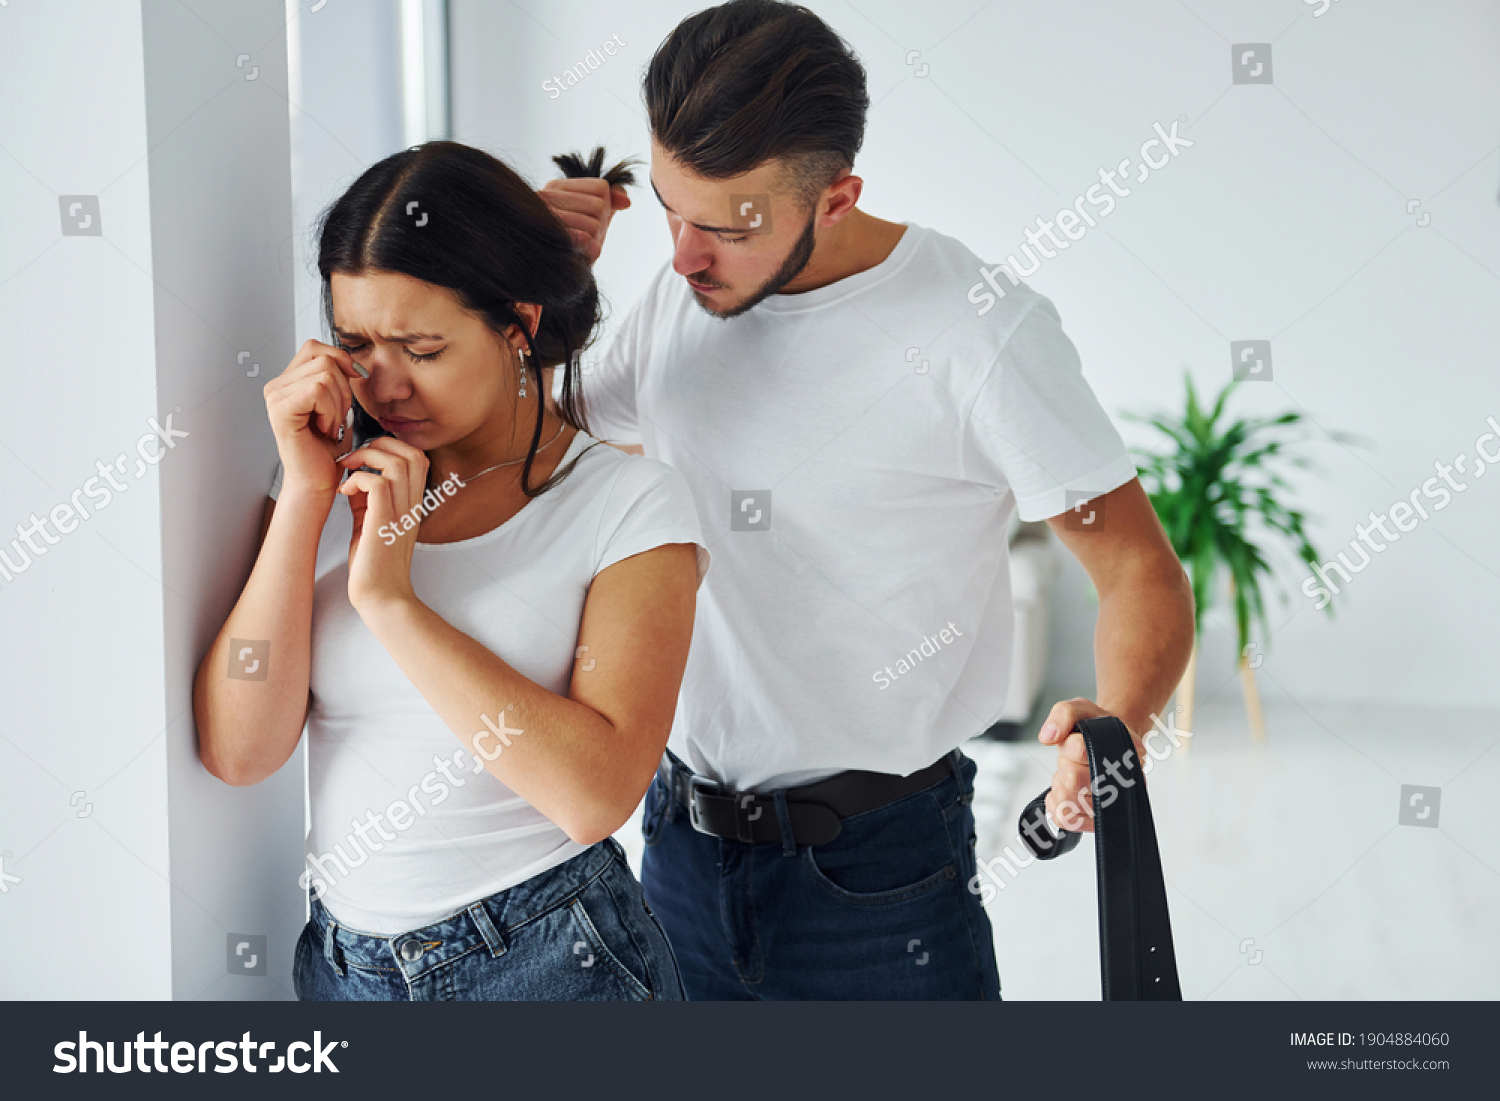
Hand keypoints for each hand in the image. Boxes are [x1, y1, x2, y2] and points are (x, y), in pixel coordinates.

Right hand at [264, 338, 365, 497]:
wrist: (318, 481)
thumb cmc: (328, 449)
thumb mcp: (337, 404)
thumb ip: (336, 377)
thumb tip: (350, 361)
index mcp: (287, 381)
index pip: (314, 347)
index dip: (340, 358)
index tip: (355, 380)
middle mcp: (275, 386)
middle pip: (325, 359)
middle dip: (344, 390)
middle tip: (336, 419)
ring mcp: (274, 397)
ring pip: (325, 375)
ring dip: (339, 405)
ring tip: (329, 427)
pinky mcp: (280, 410)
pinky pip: (319, 391)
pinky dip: (331, 412)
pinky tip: (324, 430)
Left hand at [335, 437, 428, 612]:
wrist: (380, 596)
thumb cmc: (374, 564)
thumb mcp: (372, 522)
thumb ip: (368, 498)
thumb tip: (356, 477)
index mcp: (412, 503)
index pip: (417, 457)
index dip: (391, 446)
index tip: (364, 458)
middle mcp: (412, 505)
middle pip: (412, 453)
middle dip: (379, 445)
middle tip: (354, 459)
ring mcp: (401, 513)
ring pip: (397, 463)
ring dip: (367, 459)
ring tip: (348, 472)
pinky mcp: (385, 523)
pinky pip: (378, 484)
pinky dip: (357, 480)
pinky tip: (344, 493)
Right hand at [539, 177, 631, 262]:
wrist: (553, 270)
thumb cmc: (575, 240)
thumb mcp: (594, 215)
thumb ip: (613, 200)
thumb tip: (626, 202)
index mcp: (555, 188)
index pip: (601, 188)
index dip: (606, 206)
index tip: (589, 218)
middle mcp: (545, 199)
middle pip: (599, 206)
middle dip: (600, 225)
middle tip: (586, 236)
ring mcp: (545, 220)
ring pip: (594, 225)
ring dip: (594, 240)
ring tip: (580, 245)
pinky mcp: (549, 242)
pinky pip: (585, 241)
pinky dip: (590, 250)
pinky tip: (579, 254)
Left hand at [1037, 697, 1146, 833]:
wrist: (1110, 744)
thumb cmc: (1097, 728)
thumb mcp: (1080, 708)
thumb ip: (1063, 714)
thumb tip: (1048, 736)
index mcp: (1124, 748)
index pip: (1081, 750)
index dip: (1069, 745)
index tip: (1074, 739)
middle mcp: (1124, 780)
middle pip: (1072, 779)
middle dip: (1064, 764)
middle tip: (1073, 759)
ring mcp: (1113, 804)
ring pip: (1068, 803)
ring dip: (1060, 785)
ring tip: (1072, 773)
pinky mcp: (1097, 820)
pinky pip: (1067, 820)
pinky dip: (1058, 805)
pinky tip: (1066, 791)